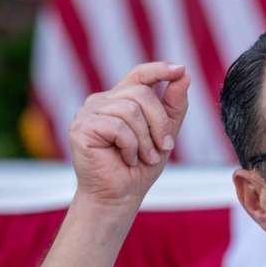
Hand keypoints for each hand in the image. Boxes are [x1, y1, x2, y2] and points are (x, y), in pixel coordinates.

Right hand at [69, 62, 190, 209]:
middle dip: (160, 123)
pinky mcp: (82, 127)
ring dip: (145, 139)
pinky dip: (130, 146)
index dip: (158, 70)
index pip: (139, 75)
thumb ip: (173, 106)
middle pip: (141, 93)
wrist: (119, 196)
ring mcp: (89, 112)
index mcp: (120, 100)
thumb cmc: (140, 167)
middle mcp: (102, 101)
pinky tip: (126, 159)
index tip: (180, 70)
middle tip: (164, 147)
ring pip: (130, 110)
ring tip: (144, 157)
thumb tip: (184, 74)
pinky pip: (118, 127)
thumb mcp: (164, 134)